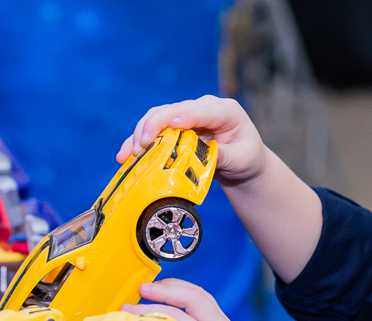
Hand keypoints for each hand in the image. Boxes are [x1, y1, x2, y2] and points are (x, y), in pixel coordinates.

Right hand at [115, 96, 265, 184]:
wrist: (241, 162)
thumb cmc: (246, 157)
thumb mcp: (243, 159)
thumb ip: (227, 156)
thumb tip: (209, 155)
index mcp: (226, 111)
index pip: (206, 110)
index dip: (188, 115)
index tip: (174, 123)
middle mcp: (203, 108)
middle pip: (175, 110)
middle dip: (156, 125)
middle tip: (143, 143)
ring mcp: (187, 116)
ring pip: (159, 117)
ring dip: (142, 133)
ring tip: (132, 152)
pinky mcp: (174, 128)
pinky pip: (153, 132)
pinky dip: (138, 143)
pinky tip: (125, 155)